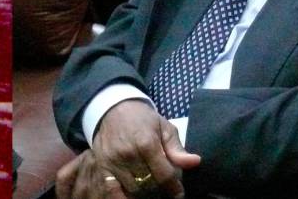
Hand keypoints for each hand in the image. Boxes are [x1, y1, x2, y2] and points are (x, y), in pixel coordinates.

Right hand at [59, 99, 200, 197]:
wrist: (113, 108)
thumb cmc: (142, 118)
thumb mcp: (164, 128)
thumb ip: (177, 148)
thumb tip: (195, 162)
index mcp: (146, 143)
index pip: (165, 175)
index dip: (174, 188)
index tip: (179, 194)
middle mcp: (129, 154)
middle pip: (150, 185)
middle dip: (160, 188)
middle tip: (163, 186)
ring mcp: (113, 162)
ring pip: (134, 190)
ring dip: (144, 192)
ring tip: (149, 186)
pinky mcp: (102, 166)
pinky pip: (111, 191)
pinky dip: (122, 198)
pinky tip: (131, 197)